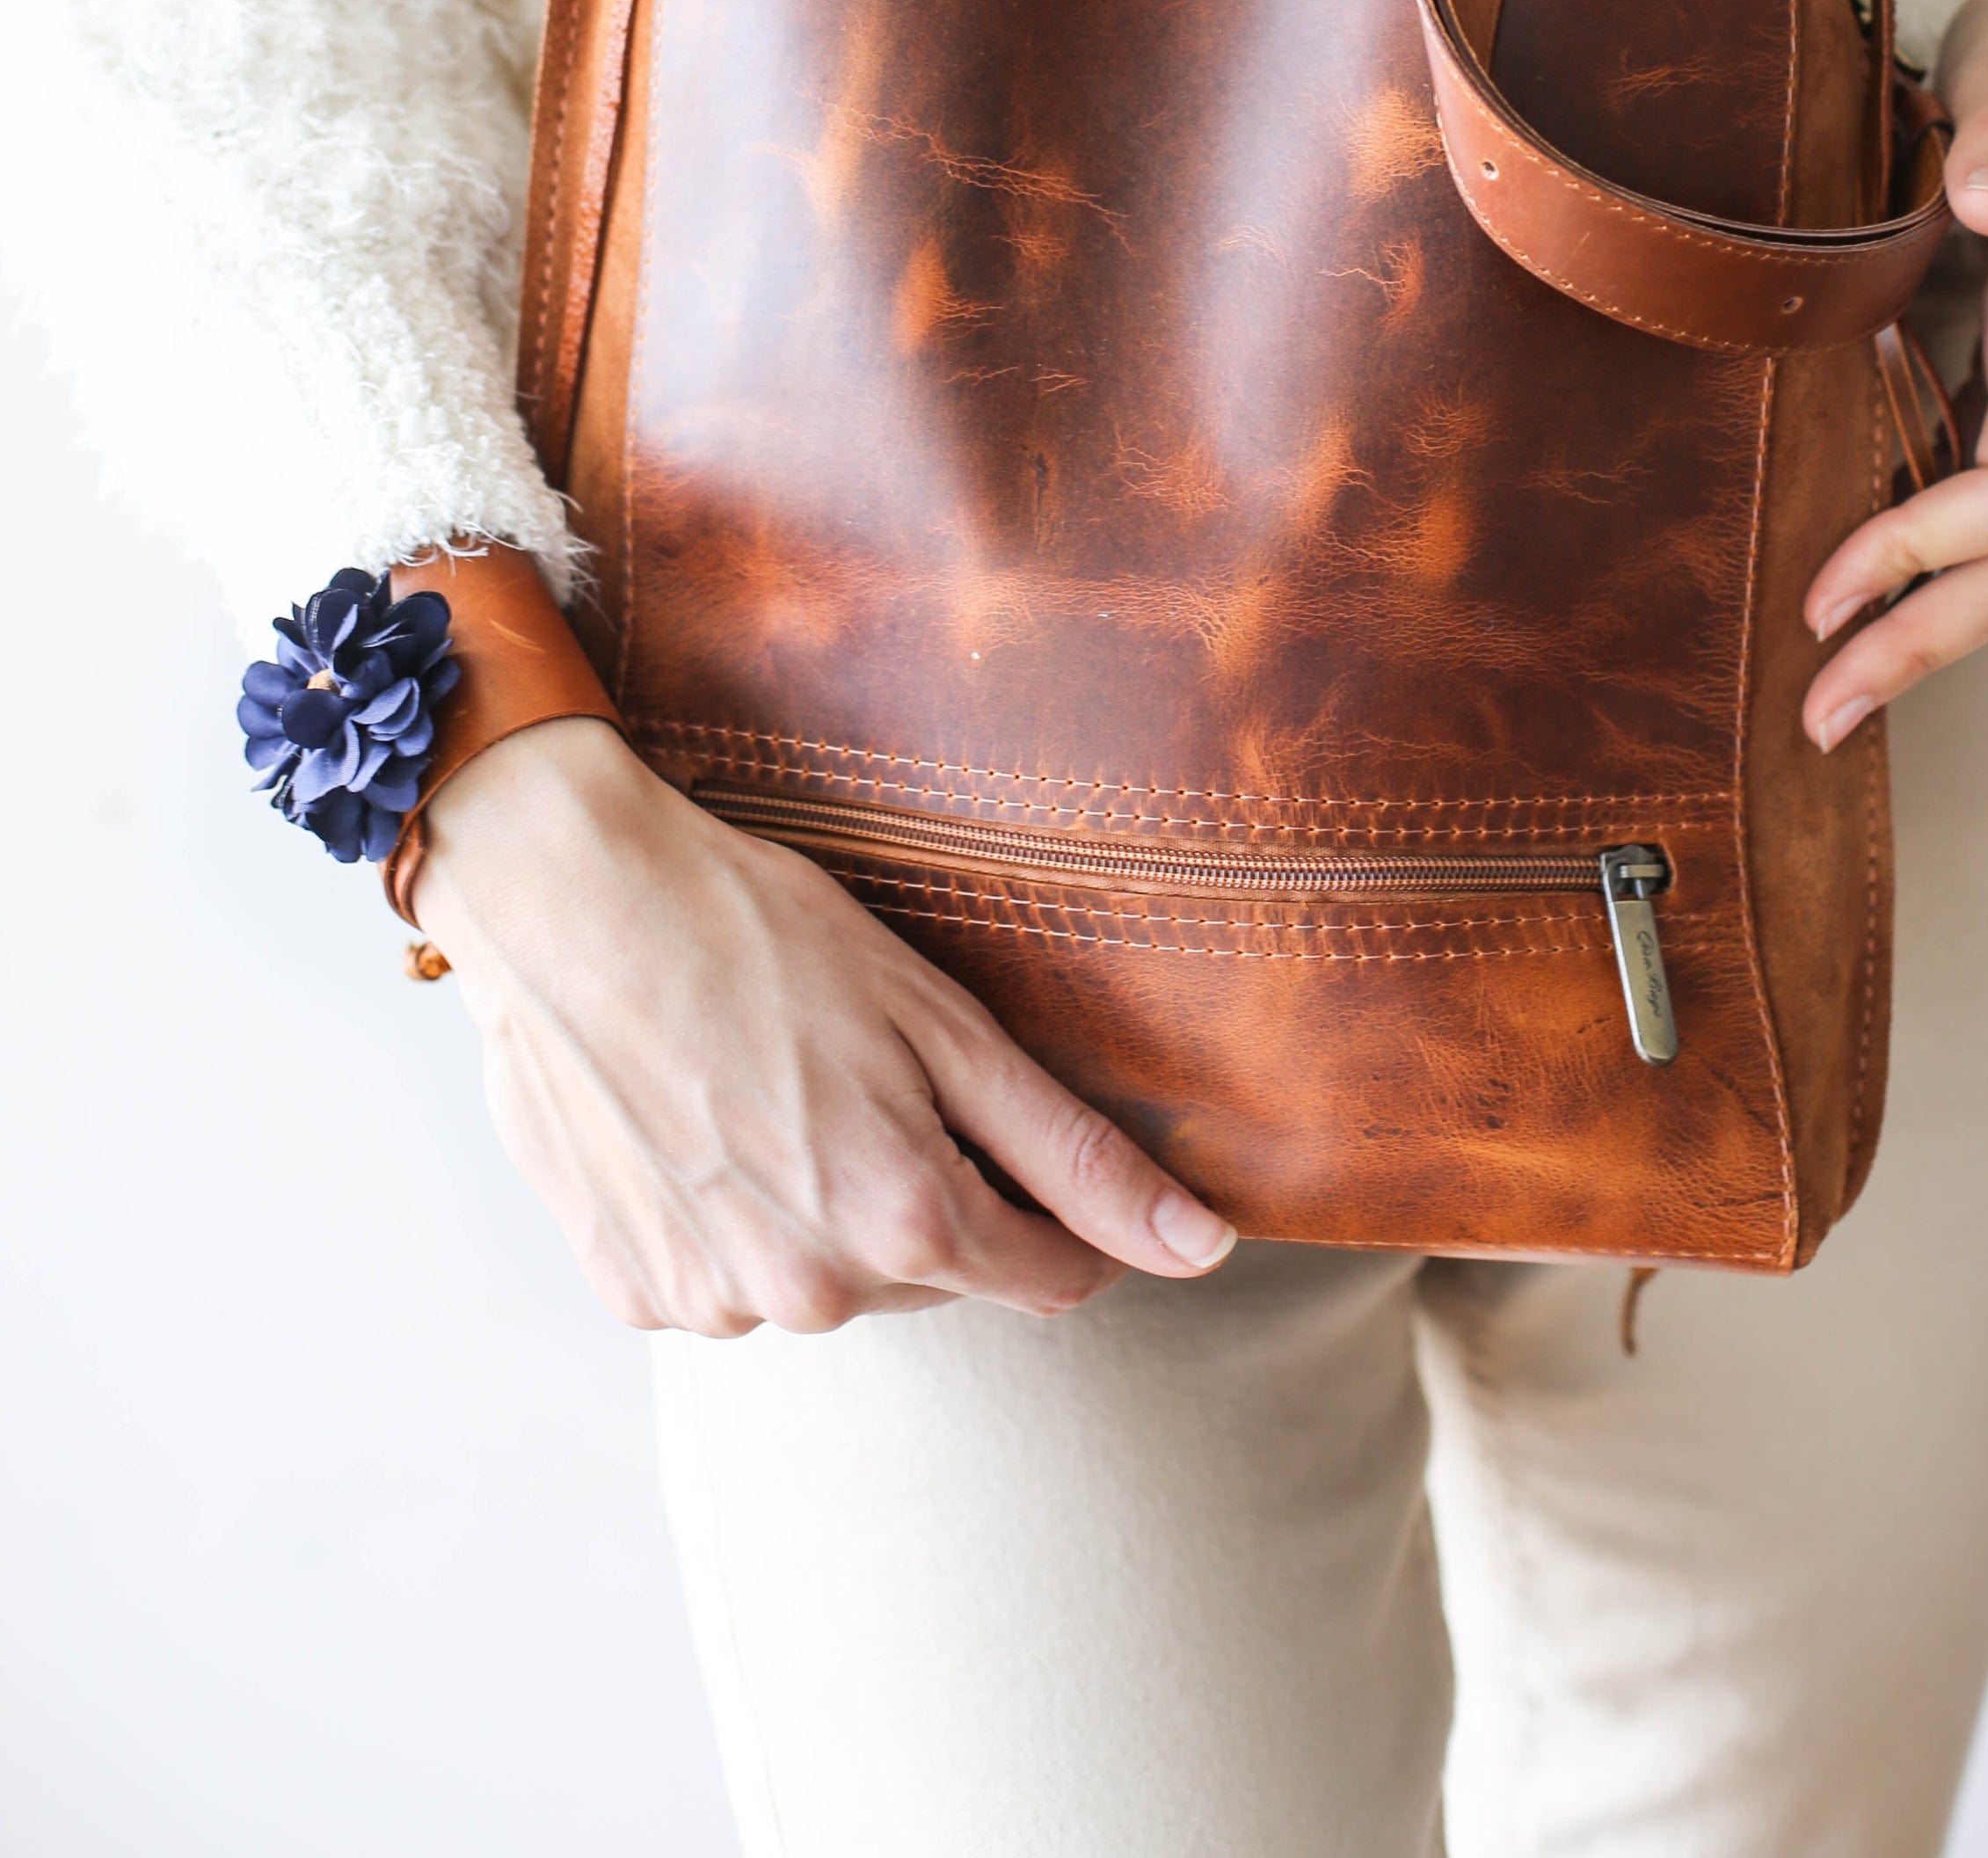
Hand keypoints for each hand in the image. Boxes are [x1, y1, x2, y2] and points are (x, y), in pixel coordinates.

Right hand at [412, 714, 1236, 1334]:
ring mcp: (712, 1303)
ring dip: (828, 1203)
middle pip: (937, 1271)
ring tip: (778, 1082)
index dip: (1060, 1206)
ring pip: (830, 1275)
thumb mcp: (943, 1023)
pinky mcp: (632, 1291)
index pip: (1051, 1275)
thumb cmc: (758, 933)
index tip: (1026, 1134)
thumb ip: (1077, 1156)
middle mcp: (811, 1293)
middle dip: (933, 1187)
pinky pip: (730, 1273)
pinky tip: (706, 1116)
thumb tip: (1205, 1251)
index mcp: (905, 1227)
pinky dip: (735, 1213)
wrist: (563, 902)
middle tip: (872, 1069)